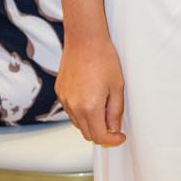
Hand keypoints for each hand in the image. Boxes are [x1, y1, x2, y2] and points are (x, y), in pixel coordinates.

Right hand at [56, 33, 126, 147]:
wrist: (85, 39)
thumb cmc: (103, 59)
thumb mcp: (117, 87)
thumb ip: (115, 112)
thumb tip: (114, 128)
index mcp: (89, 108)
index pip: (99, 137)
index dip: (112, 140)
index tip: (120, 137)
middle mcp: (73, 107)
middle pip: (87, 134)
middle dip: (102, 134)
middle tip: (115, 126)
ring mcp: (65, 100)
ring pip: (78, 123)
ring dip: (91, 123)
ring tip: (104, 108)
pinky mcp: (60, 92)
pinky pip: (71, 111)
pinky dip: (81, 112)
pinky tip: (91, 98)